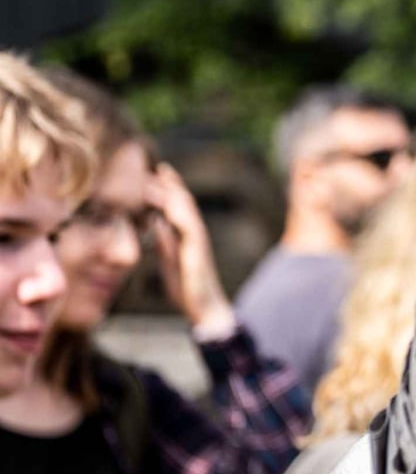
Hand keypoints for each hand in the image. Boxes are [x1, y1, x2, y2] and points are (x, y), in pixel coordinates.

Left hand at [148, 163, 234, 333]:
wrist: (203, 307)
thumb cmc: (187, 287)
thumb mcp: (169, 259)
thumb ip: (164, 240)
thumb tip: (155, 220)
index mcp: (187, 235)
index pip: (178, 206)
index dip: (169, 187)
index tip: (156, 170)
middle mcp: (195, 233)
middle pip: (184, 201)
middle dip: (171, 183)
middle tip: (157, 166)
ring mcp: (198, 240)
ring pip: (187, 209)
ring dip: (173, 193)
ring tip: (160, 178)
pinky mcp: (197, 250)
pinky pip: (189, 226)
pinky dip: (179, 212)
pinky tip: (166, 204)